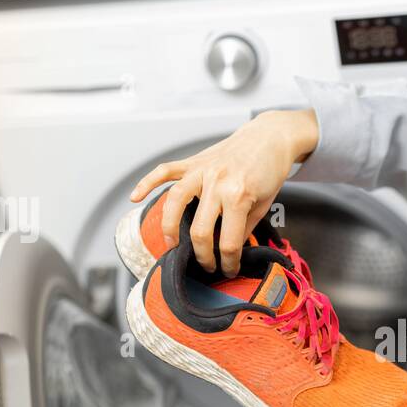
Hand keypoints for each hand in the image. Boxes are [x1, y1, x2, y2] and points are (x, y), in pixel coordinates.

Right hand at [129, 108, 318, 274]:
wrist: (270, 137)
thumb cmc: (269, 170)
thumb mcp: (264, 204)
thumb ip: (244, 227)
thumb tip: (228, 248)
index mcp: (238, 195)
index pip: (228, 242)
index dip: (229, 262)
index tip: (230, 269)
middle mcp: (217, 182)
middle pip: (200, 230)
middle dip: (203, 256)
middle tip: (207, 265)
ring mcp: (202, 170)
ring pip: (175, 201)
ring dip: (170, 228)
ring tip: (172, 244)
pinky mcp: (194, 161)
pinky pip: (165, 171)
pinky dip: (147, 183)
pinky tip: (135, 197)